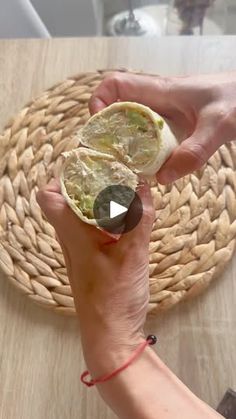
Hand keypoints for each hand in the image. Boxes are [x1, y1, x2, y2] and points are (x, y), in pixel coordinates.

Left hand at [37, 180, 153, 376]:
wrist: (112, 336)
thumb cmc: (115, 298)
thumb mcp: (133, 254)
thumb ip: (140, 219)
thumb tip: (144, 187)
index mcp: (72, 234)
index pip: (48, 196)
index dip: (63, 177)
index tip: (89, 165)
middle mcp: (70, 240)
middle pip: (66, 201)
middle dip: (88, 183)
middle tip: (115, 174)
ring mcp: (80, 251)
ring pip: (81, 215)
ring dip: (100, 201)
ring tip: (125, 191)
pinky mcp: (92, 260)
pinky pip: (94, 230)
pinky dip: (108, 218)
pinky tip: (129, 219)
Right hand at [89, 71, 235, 182]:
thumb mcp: (219, 125)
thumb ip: (193, 151)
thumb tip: (161, 179)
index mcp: (161, 91)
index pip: (115, 85)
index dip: (98, 102)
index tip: (98, 128)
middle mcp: (157, 102)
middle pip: (117, 111)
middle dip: (106, 133)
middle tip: (106, 160)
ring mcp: (165, 115)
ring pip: (132, 128)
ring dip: (124, 148)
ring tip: (123, 172)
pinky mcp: (173, 128)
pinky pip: (149, 141)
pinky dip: (144, 156)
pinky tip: (148, 173)